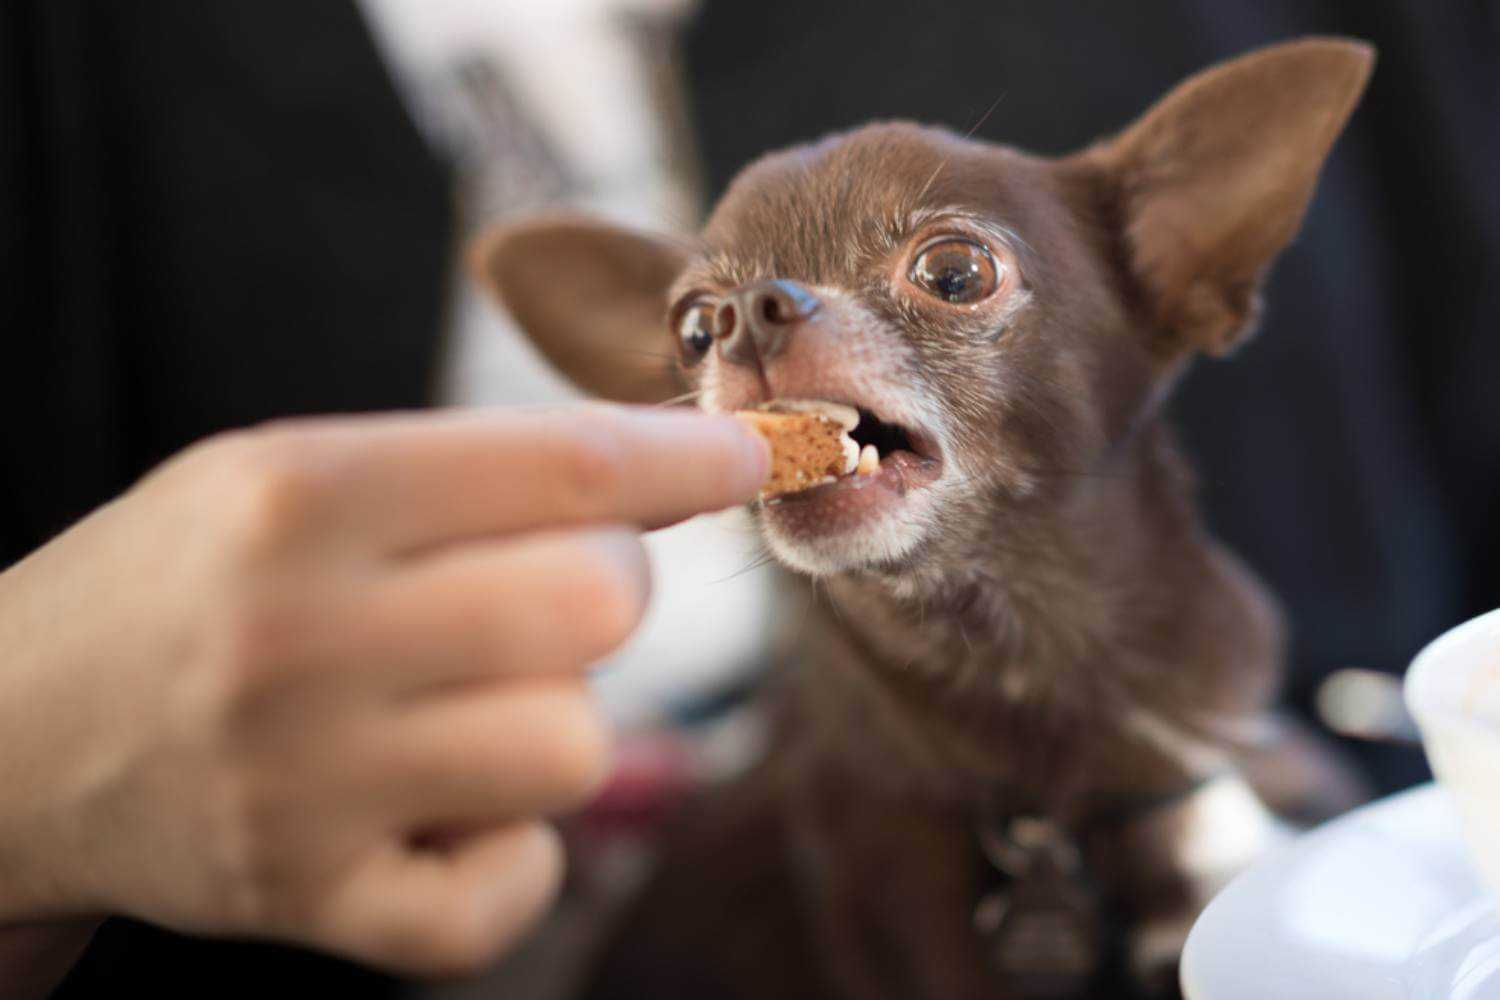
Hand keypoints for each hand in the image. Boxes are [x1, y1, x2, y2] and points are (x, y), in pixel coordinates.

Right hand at [0, 405, 766, 977]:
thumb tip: (674, 465)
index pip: (560, 465)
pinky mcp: (309, 902)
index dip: (689, 454)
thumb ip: (469, 469)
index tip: (756, 451)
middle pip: (597, 607)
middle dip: (611, 590)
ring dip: (559, 720)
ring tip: (473, 707)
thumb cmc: (188, 582)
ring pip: (573, 746)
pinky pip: (507, 892)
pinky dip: (512, 853)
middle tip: (551, 595)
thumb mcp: (291, 475)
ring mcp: (306, 785)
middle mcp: (302, 637)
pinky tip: (449, 809)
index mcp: (301, 495)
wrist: (10, 731)